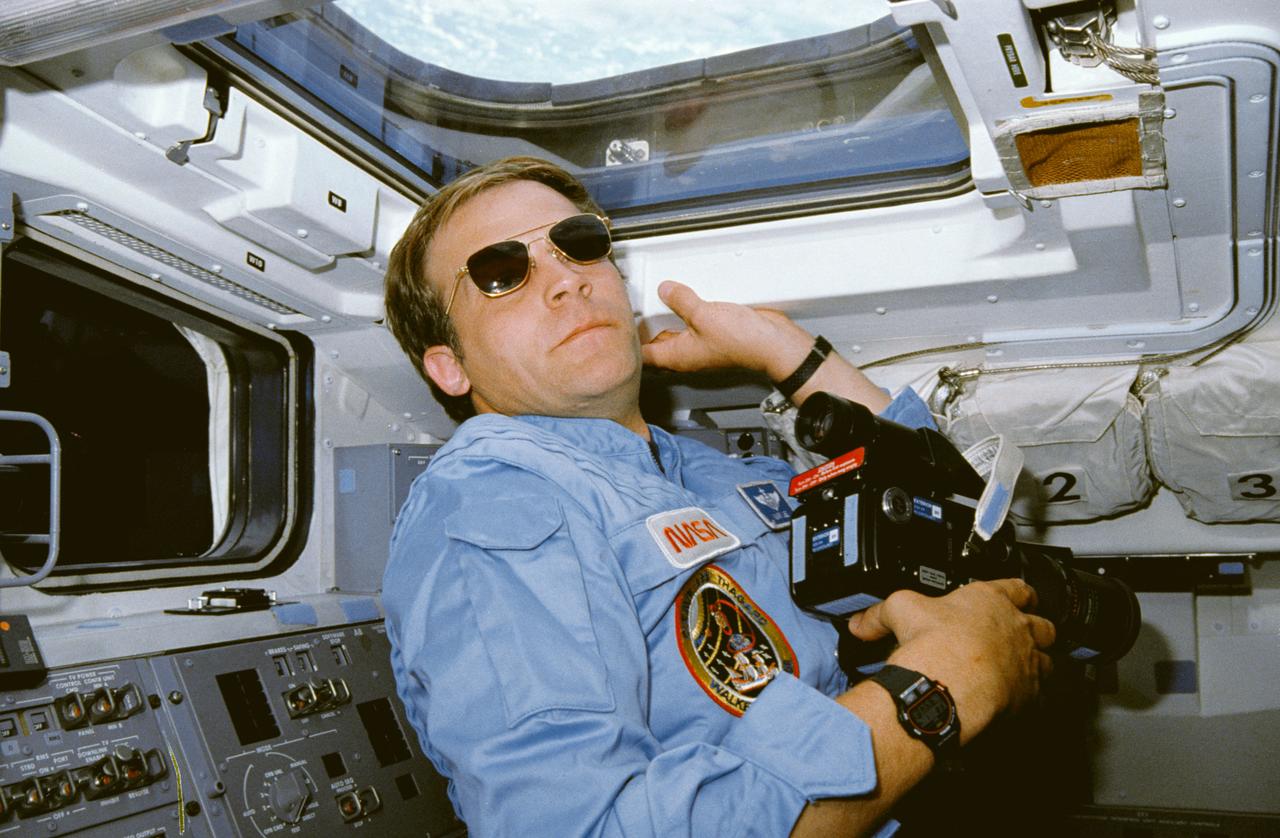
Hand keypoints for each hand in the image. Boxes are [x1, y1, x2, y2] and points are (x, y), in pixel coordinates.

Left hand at [640, 281, 812, 379]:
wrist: (775, 344)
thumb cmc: (743, 344)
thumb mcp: (703, 314)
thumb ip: (681, 300)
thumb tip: (665, 290)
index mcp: (678, 356)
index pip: (644, 354)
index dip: (630, 340)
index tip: (623, 321)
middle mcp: (689, 354)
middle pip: (659, 341)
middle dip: (650, 324)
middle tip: (641, 304)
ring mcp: (704, 345)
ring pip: (679, 330)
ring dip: (672, 315)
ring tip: (664, 296)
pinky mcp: (718, 334)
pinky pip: (698, 322)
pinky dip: (693, 311)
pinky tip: (694, 296)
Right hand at [848, 579, 1054, 742]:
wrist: (948, 682)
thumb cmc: (933, 642)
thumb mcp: (898, 611)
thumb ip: (880, 613)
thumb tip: (860, 622)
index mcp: (990, 598)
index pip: (1019, 587)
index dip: (1020, 593)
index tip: (1018, 598)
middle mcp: (1015, 626)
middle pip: (1044, 623)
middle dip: (1036, 628)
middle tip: (1021, 635)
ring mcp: (1027, 659)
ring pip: (1049, 657)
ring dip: (1039, 662)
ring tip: (1023, 668)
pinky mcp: (1030, 691)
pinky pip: (1043, 694)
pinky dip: (1034, 697)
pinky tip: (1020, 700)